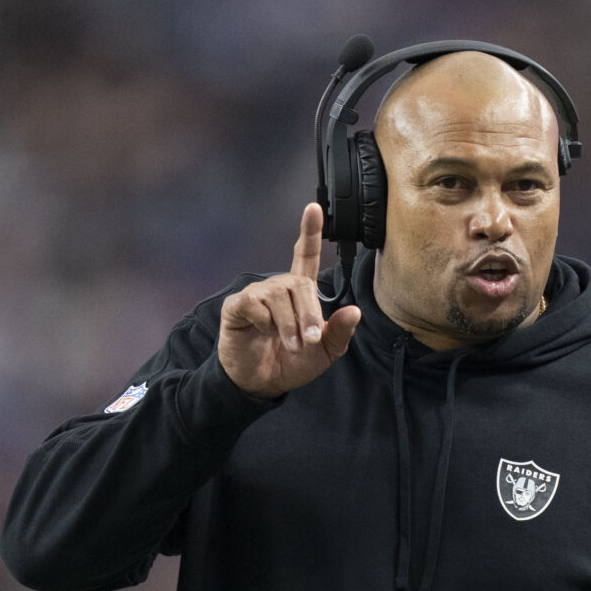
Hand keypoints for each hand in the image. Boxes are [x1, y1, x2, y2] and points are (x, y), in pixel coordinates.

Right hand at [218, 203, 361, 398]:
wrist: (262, 383)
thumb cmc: (292, 363)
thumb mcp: (325, 353)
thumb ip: (339, 333)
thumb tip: (354, 311)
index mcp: (300, 293)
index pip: (305, 255)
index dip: (310, 232)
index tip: (314, 207)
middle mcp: (278, 288)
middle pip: (299, 284)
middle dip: (309, 314)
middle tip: (310, 340)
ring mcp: (256, 295)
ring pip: (278, 295)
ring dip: (289, 324)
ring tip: (289, 344)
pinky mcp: (236, 306)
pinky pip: (253, 303)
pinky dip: (264, 321)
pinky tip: (261, 332)